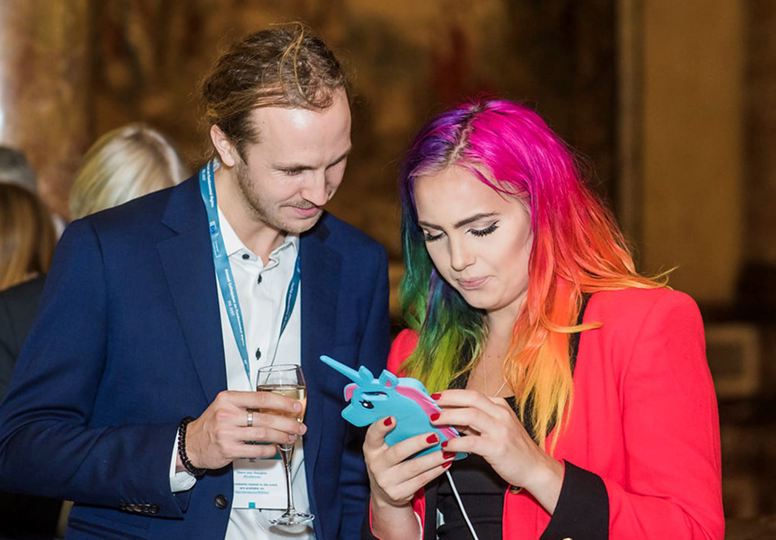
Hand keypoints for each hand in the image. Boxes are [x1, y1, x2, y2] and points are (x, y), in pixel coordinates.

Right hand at [181, 390, 306, 470]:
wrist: (191, 443)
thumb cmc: (212, 423)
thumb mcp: (226, 406)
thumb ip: (248, 404)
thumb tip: (278, 407)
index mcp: (229, 399)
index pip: (262, 397)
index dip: (282, 402)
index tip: (296, 406)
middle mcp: (227, 414)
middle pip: (266, 417)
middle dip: (287, 422)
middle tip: (299, 426)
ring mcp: (227, 432)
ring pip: (263, 434)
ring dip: (281, 436)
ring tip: (291, 437)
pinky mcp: (228, 449)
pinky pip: (255, 450)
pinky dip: (269, 449)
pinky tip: (275, 448)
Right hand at [363, 417, 452, 507]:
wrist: (385, 493)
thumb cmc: (389, 461)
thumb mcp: (385, 447)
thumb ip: (395, 434)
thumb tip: (420, 414)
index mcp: (371, 448)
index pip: (373, 435)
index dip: (381, 427)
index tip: (393, 418)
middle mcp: (376, 465)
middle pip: (398, 452)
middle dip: (418, 443)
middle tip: (435, 436)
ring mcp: (387, 481)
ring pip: (414, 468)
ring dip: (434, 458)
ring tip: (448, 450)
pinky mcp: (399, 493)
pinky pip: (422, 480)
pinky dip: (436, 471)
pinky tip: (445, 463)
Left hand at [431, 389, 563, 511]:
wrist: (535, 468)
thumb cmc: (513, 448)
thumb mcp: (496, 428)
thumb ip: (475, 421)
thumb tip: (449, 416)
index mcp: (499, 406)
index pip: (472, 394)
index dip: (451, 394)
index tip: (434, 397)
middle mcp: (501, 414)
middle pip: (471, 398)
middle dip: (447, 399)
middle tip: (429, 404)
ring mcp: (501, 430)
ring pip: (470, 415)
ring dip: (448, 416)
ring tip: (433, 420)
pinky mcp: (498, 448)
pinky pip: (472, 441)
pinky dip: (456, 442)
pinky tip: (445, 445)